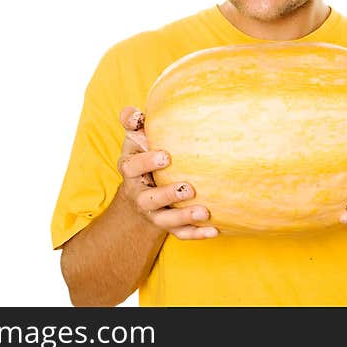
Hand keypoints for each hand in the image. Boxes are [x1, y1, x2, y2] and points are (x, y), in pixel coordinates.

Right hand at [116, 106, 217, 239]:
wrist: (139, 193)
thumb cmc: (143, 157)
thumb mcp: (135, 140)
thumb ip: (133, 123)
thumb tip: (134, 113)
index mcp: (131, 171)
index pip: (133, 167)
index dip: (147, 162)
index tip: (166, 156)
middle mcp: (140, 194)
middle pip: (149, 199)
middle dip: (167, 194)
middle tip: (188, 188)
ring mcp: (153, 213)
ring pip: (165, 220)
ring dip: (184, 216)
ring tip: (205, 211)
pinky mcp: (167, 226)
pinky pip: (180, 233)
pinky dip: (196, 233)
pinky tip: (215, 230)